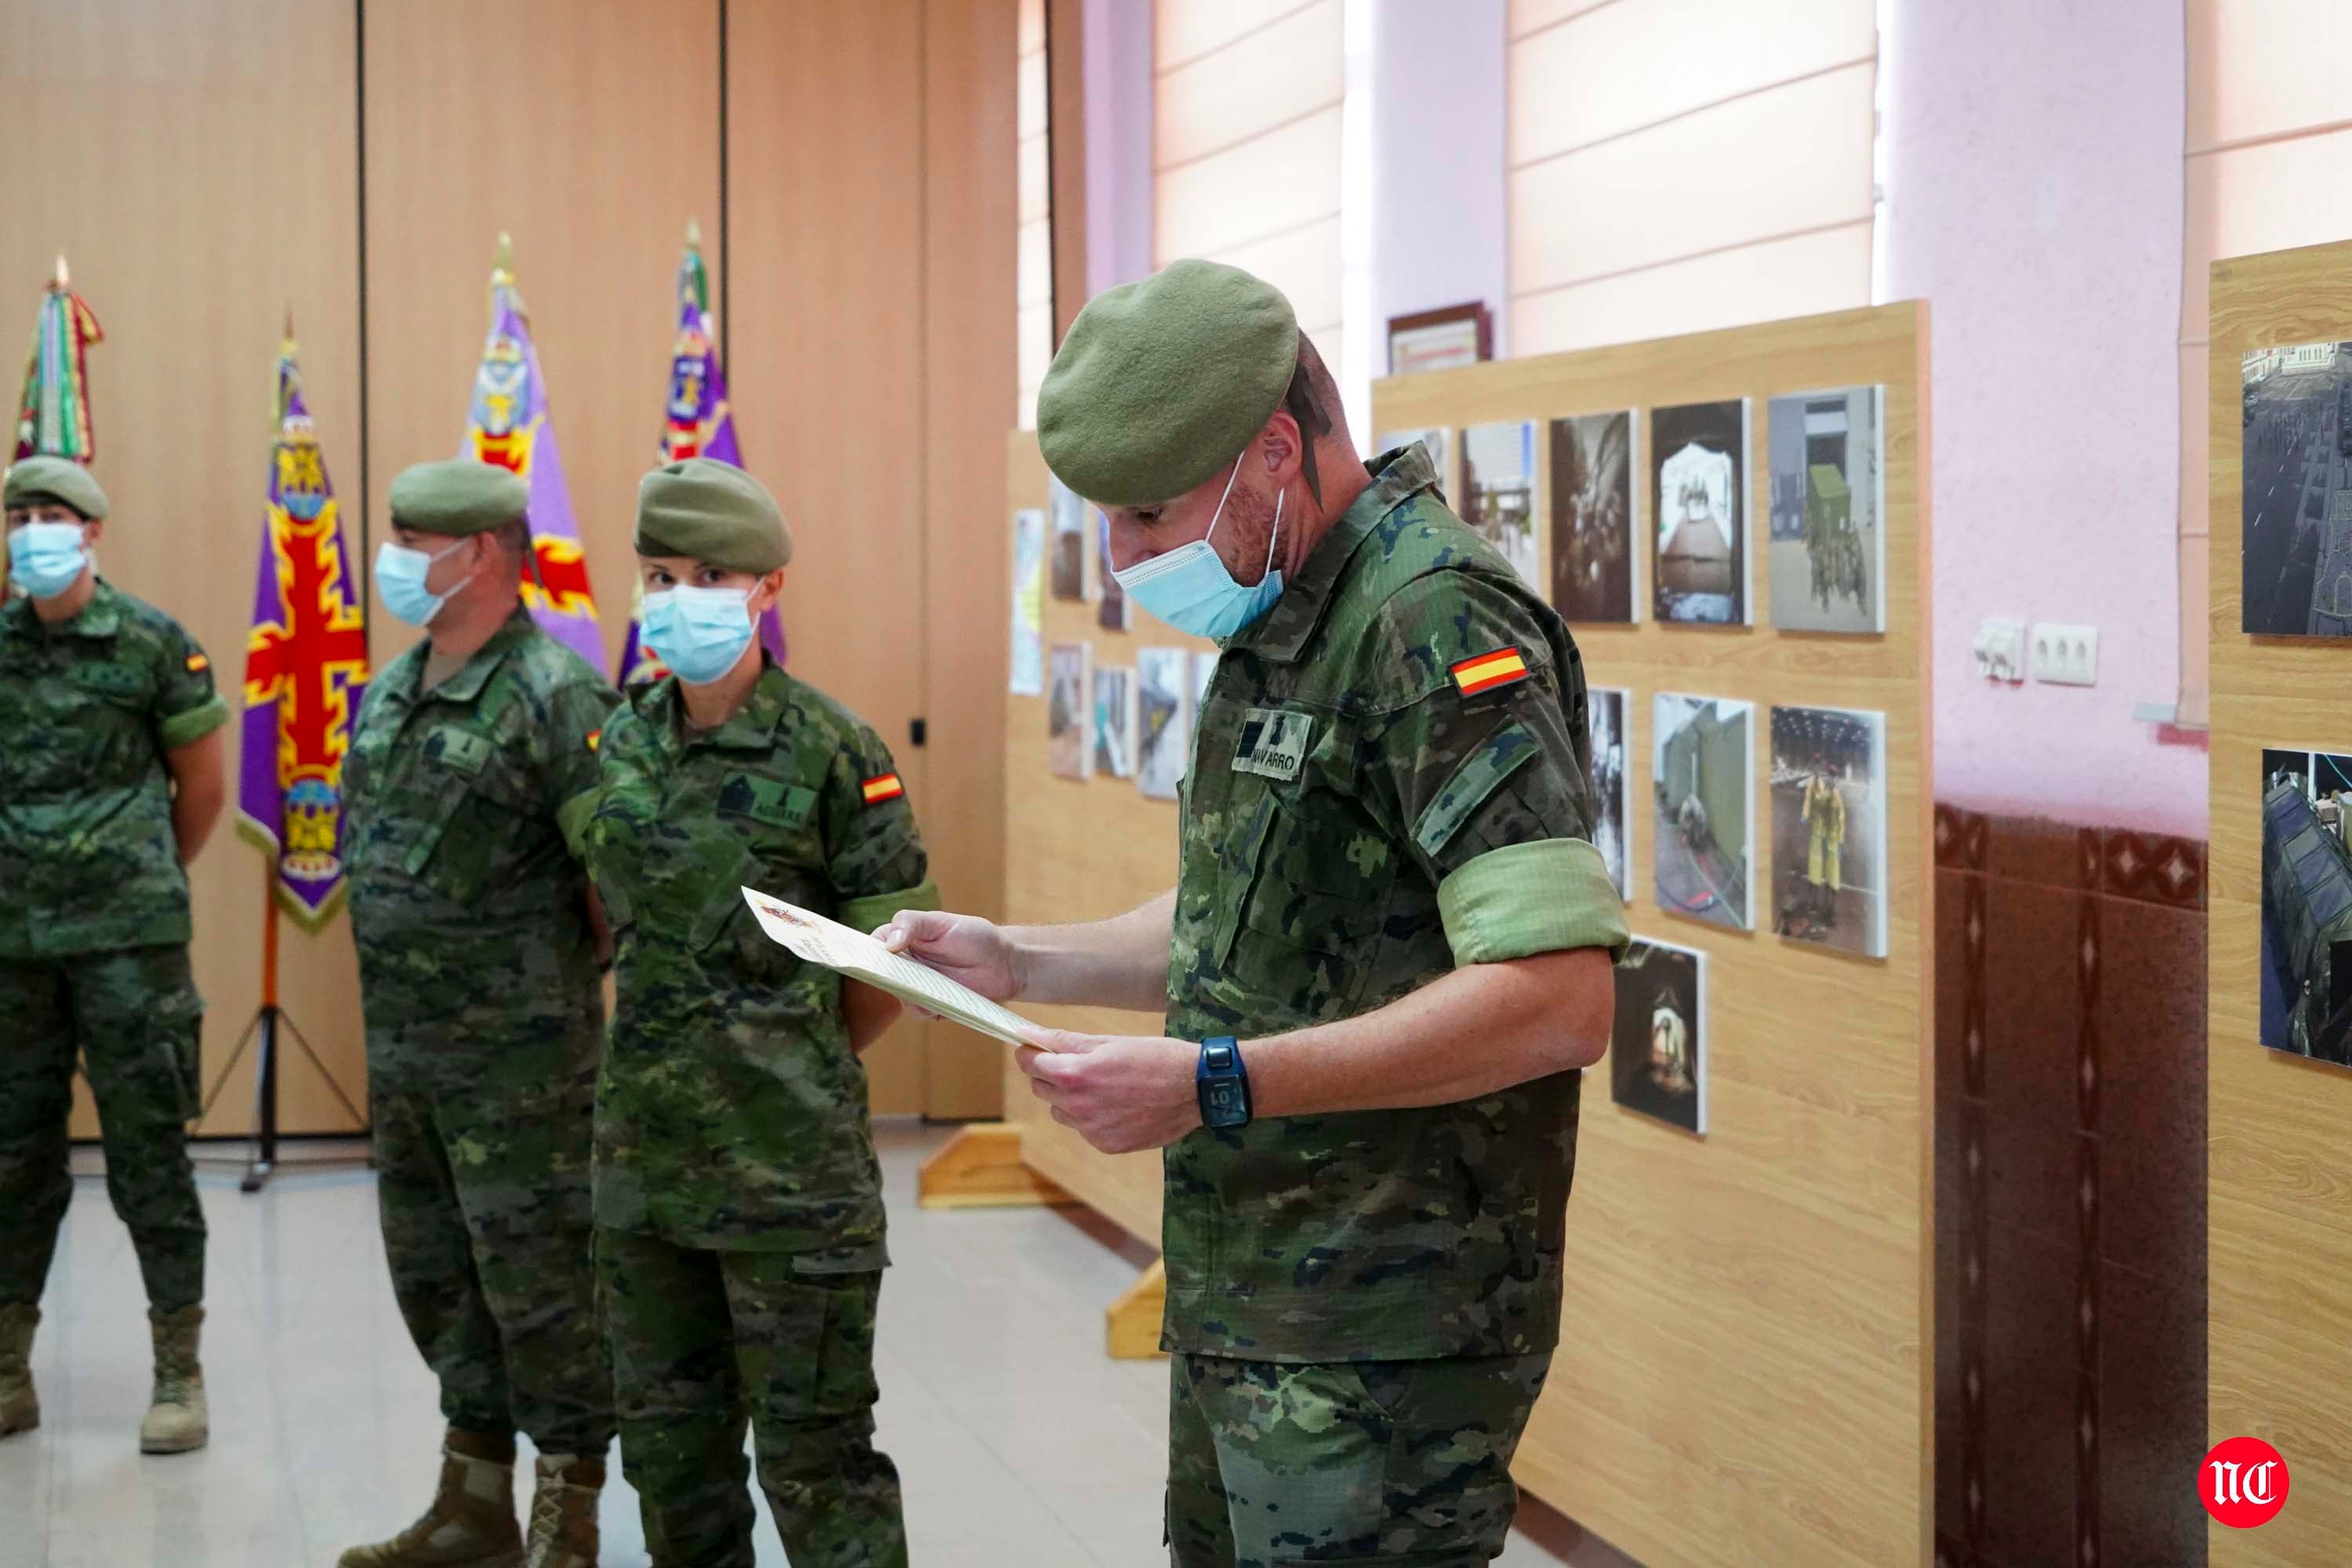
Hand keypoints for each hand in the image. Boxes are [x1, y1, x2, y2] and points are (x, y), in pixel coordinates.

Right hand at [877, 909, 1022, 1001]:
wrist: (1004, 963)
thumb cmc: (974, 936)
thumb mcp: (942, 922)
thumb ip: (912, 924)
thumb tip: (888, 943)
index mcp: (905, 937)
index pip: (875, 942)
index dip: (867, 950)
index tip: (868, 957)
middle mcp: (906, 962)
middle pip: (881, 973)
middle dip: (885, 977)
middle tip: (901, 976)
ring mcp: (918, 984)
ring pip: (897, 994)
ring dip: (909, 993)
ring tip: (931, 986)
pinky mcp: (931, 1003)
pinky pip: (917, 1011)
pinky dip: (925, 1008)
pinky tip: (941, 1001)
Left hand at [1015, 1028, 1201, 1153]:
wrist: (1195, 1090)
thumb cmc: (1156, 1058)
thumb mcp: (1109, 1042)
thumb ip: (1065, 1041)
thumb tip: (1030, 1036)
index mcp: (1075, 1075)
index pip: (1030, 1065)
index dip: (1030, 1055)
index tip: (1035, 1050)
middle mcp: (1078, 1106)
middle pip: (1041, 1090)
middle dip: (1050, 1075)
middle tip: (1076, 1064)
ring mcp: (1092, 1130)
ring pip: (1062, 1112)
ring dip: (1070, 1098)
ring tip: (1103, 1085)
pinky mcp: (1106, 1145)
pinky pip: (1084, 1129)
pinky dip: (1092, 1117)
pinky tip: (1118, 1105)